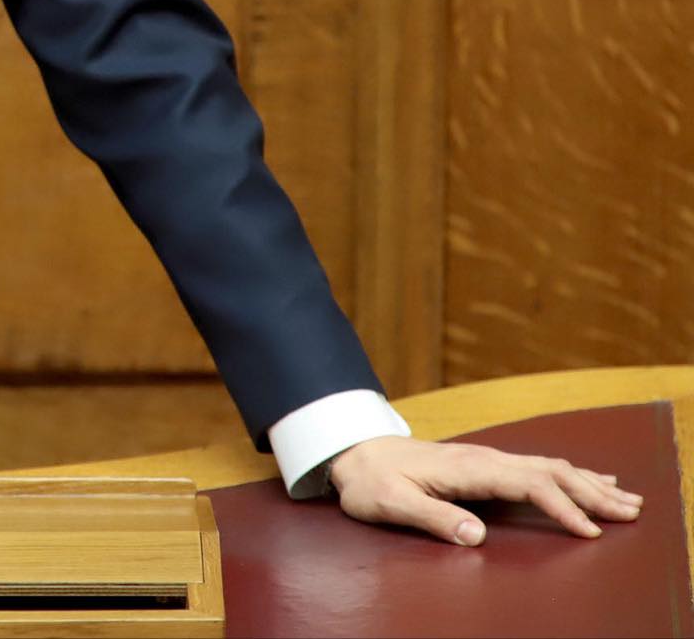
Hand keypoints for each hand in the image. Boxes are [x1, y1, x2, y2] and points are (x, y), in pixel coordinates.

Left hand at [327, 435, 643, 544]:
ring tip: (626, 498)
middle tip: (632, 512)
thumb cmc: (370, 481)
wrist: (354, 452)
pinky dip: (570, 475)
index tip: (590, 531)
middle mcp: (484, 459)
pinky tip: (590, 479)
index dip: (561, 507)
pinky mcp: (485, 465)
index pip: (527, 484)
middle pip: (550, 472)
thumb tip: (475, 535)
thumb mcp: (390, 503)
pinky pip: (537, 467)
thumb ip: (431, 517)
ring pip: (548, 466)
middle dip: (592, 492)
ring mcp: (486, 459)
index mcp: (468, 468)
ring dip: (588, 482)